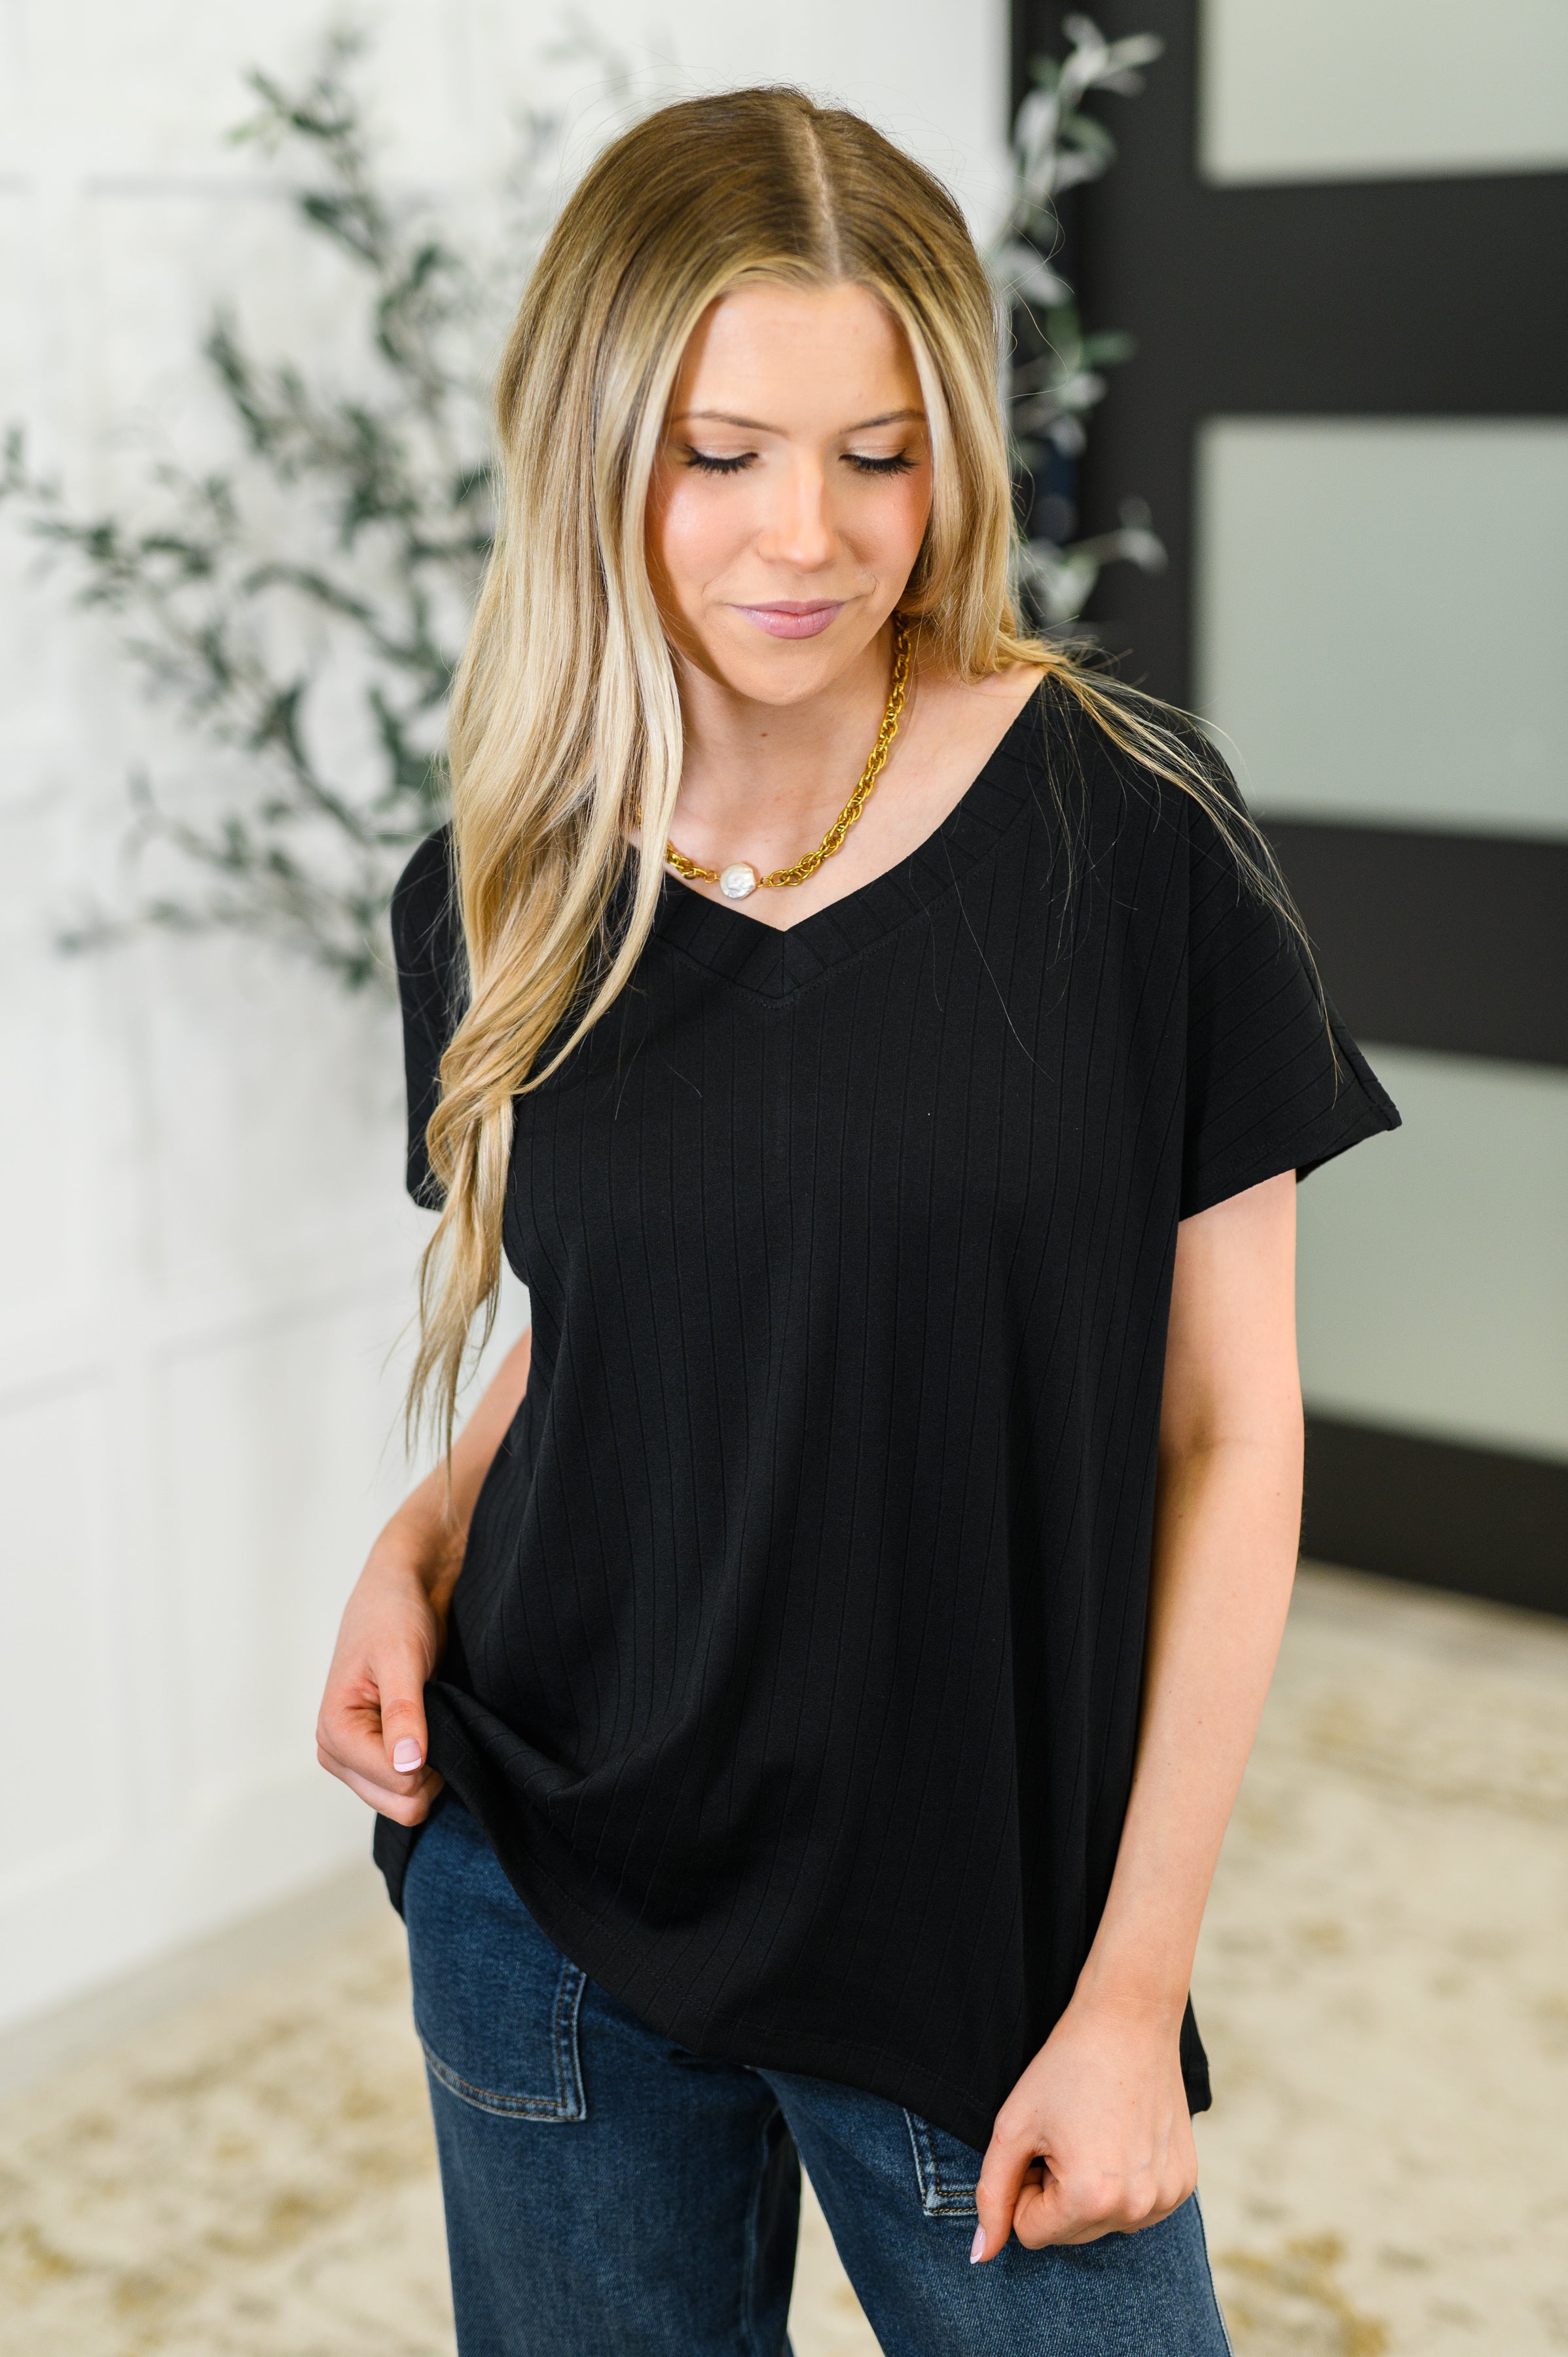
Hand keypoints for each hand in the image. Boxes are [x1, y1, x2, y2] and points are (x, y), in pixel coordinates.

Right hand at [316, 1529, 455, 1824]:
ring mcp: (359, 1758)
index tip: (432, 1712)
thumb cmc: (393, 1616)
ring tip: (432, 1716)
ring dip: (431, 1766)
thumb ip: (404, 1713)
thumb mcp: (401, 1658)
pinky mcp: (380, 1754)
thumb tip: (407, 1764)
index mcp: (334, 1733)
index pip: (396, 1785)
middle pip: (401, 1805)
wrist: (401, 1593)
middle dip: (428, 1770)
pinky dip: (431, 1763)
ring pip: (407, 1802)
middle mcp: (339, 1753)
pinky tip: (430, 1726)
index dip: (427, 1758)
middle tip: (436, 1718)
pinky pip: (411, 1786)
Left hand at [971, 1994, 1196, 2256]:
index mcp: (1090, 2197)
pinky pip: (1136, 2209)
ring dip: (1088, 2191)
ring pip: (1102, 2225)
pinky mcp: (1185, 2184)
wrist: (1129, 2021)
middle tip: (1065, 2137)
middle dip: (1055, 2193)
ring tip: (1093, 2135)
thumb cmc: (1065, 2068)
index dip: (1024, 2188)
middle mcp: (1135, 2209)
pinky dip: (1122, 2184)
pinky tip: (1122, 2138)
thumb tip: (979, 2258)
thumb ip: (991, 2194)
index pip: (1030, 2233)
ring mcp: (1167, 2199)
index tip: (1038, 2145)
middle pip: (1068, 2235)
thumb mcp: (1014, 2127)